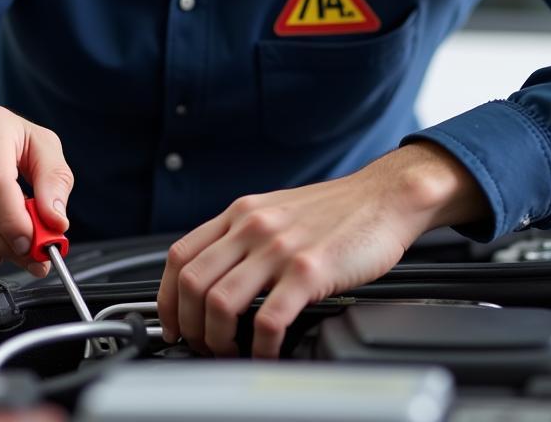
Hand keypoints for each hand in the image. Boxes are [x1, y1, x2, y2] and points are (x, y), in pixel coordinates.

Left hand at [157, 141, 488, 357]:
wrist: (385, 197)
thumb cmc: (338, 209)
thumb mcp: (277, 209)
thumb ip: (245, 235)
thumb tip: (216, 277)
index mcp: (242, 212)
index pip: (179, 255)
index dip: (165, 297)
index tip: (171, 324)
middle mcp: (253, 226)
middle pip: (192, 283)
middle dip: (189, 326)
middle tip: (201, 347)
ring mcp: (280, 247)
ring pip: (220, 303)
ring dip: (217, 340)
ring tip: (230, 353)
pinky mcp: (309, 270)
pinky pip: (268, 319)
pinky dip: (260, 347)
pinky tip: (268, 352)